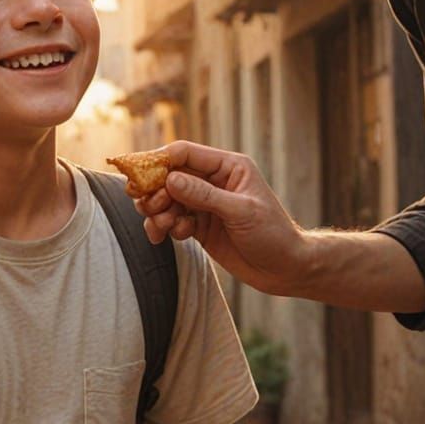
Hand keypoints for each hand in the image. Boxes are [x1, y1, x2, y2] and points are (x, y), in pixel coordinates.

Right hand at [134, 141, 311, 296]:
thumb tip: (170, 179)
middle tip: (147, 207)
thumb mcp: (241, 212)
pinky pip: (170, 220)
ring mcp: (203, 204)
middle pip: (169, 176)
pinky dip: (163, 227)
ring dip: (156, 211)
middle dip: (154, 191)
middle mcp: (213, 181)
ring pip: (166, 199)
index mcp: (228, 167)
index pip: (185, 153)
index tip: (140, 175)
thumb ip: (204, 195)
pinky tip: (169, 237)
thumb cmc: (273, 235)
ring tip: (161, 226)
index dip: (159, 160)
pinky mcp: (198, 225)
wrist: (285, 270)